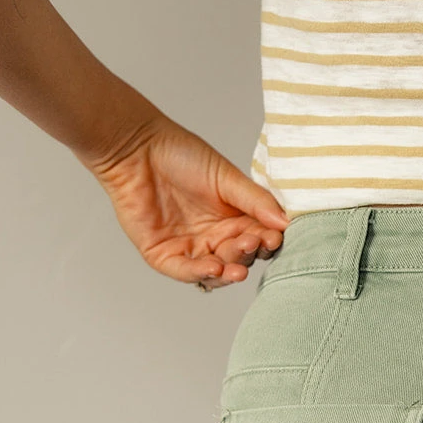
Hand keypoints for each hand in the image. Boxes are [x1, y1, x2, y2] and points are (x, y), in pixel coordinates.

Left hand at [78, 111, 288, 287]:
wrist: (137, 149)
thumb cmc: (181, 155)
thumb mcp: (227, 178)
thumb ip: (257, 201)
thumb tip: (286, 222)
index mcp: (234, 219)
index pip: (258, 239)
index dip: (267, 242)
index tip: (274, 238)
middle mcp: (214, 237)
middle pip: (239, 258)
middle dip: (247, 255)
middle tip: (253, 244)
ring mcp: (190, 248)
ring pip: (216, 272)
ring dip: (228, 272)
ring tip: (237, 268)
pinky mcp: (164, 255)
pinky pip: (185, 272)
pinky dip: (201, 273)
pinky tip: (215, 267)